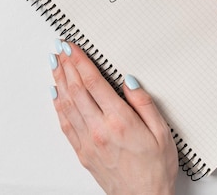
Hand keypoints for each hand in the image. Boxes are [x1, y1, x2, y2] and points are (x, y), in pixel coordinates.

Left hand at [50, 41, 176, 194]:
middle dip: (66, 65)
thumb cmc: (156, 170)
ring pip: (67, 104)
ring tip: (54, 64)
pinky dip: (58, 105)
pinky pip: (65, 124)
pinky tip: (56, 95)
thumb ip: (144, 103)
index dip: (80, 61)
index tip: (72, 47)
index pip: (93, 82)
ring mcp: (88, 142)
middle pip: (76, 89)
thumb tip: (129, 81)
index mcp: (119, 120)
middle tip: (59, 49)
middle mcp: (99, 129)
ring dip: (59, 81)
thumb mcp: (162, 132)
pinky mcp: (83, 153)